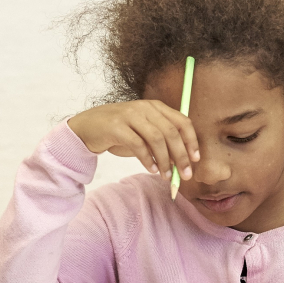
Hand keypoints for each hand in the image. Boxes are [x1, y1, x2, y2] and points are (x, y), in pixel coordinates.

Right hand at [67, 100, 200, 179]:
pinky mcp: (116, 126)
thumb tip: (181, 163)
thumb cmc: (119, 132)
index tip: (196, 159)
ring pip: (156, 139)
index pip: (182, 121)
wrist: (88, 127)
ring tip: (166, 176)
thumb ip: (161, 142)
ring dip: (165, 160)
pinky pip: (138, 145)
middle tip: (185, 175)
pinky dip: (147, 160)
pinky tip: (151, 169)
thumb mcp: (143, 132)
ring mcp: (130, 115)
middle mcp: (144, 108)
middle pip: (171, 132)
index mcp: (155, 107)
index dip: (192, 141)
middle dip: (181, 155)